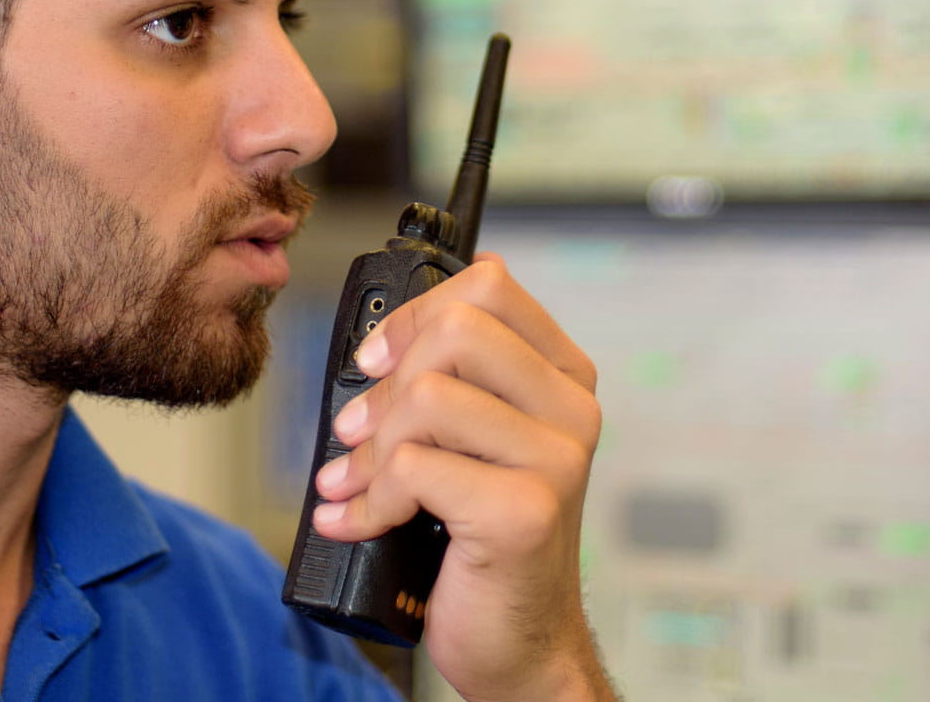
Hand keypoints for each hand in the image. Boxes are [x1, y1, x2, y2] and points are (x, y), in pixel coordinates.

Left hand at [310, 253, 614, 700]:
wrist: (519, 643)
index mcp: (563, 377)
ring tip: (356, 485)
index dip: (416, 315)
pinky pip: (415, 468)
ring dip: (370, 450)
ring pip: (428, 396)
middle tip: (360, 434)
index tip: (378, 361)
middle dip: (387, 384)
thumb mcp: (474, 444)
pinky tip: (363, 523)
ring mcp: (556, 459)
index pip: (490, 286)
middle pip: (457, 330)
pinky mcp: (525, 511)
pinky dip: (370, 500)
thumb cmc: (485, 543)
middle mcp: (572, 409)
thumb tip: (374, 349)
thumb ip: (449, 385)